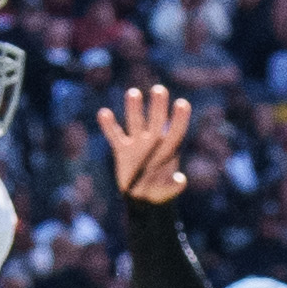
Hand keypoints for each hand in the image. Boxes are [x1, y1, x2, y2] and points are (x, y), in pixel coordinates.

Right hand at [101, 81, 199, 204]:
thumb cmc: (159, 192)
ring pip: (135, 122)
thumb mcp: (168, 192)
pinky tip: (103, 113)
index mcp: (169, 149)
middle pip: (156, 121)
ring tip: (133, 92)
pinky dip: (109, 126)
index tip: (182, 103)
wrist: (142, 197)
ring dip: (134, 108)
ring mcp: (137, 143)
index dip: (180, 119)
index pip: (176, 131)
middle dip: (158, 106)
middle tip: (159, 90)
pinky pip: (115, 135)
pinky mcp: (122, 149)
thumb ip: (174, 186)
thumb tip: (181, 180)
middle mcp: (154, 141)